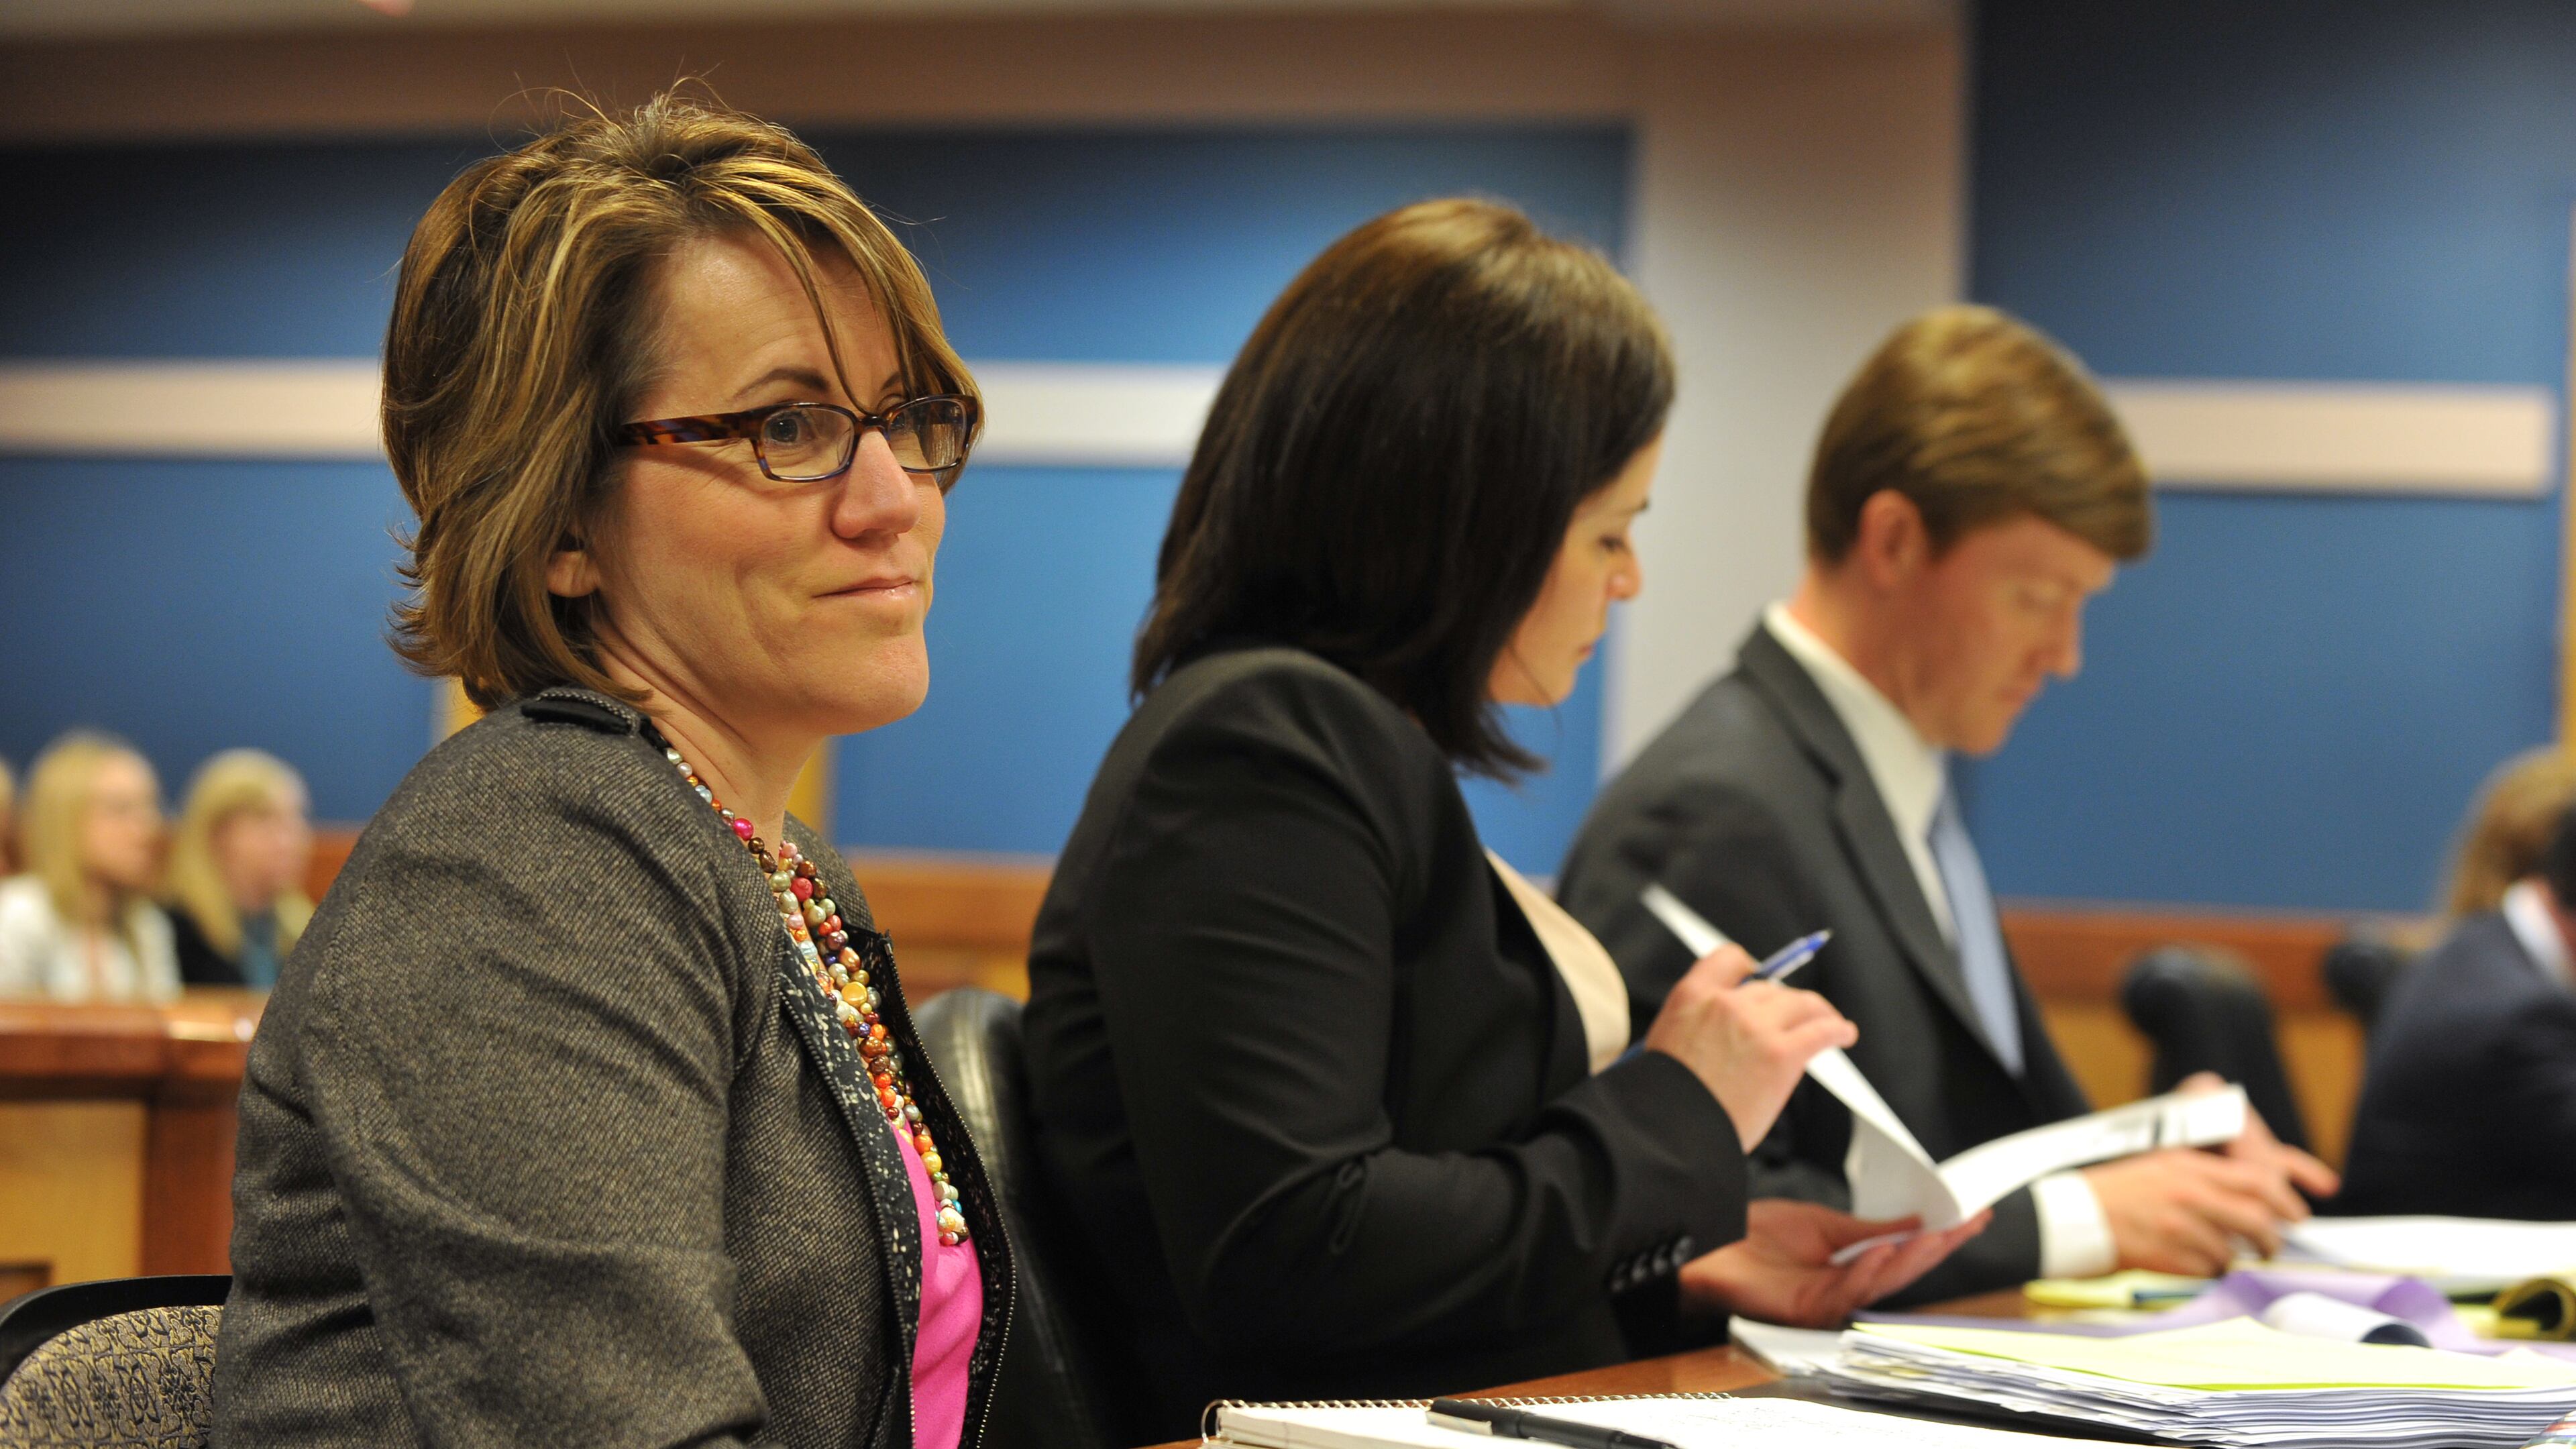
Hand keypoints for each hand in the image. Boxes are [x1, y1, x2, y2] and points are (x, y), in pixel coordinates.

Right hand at [1642, 945, 1854, 1148]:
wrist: (1673, 1129)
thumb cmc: (1667, 1098)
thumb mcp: (1668, 1041)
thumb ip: (1698, 1024)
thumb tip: (1730, 1029)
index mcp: (1691, 996)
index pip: (1728, 959)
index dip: (1749, 967)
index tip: (1759, 977)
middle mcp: (1726, 1003)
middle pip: (1770, 988)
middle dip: (1783, 1003)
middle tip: (1793, 1018)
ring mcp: (1756, 1026)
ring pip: (1801, 1003)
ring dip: (1818, 1012)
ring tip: (1829, 1021)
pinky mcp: (1782, 1054)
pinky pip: (1821, 1031)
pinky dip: (1838, 1029)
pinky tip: (1844, 1034)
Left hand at [1678, 1199, 1991, 1326]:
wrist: (1707, 1244)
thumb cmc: (1754, 1235)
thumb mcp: (1824, 1225)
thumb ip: (1869, 1229)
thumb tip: (1915, 1223)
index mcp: (1851, 1267)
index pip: (1905, 1254)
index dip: (1940, 1239)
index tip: (1971, 1217)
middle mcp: (1844, 1288)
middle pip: (1901, 1272)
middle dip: (1937, 1250)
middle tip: (1966, 1226)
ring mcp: (1826, 1301)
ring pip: (1880, 1285)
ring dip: (1910, 1260)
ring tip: (1935, 1237)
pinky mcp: (1805, 1308)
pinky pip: (1843, 1292)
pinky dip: (1865, 1272)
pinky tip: (1882, 1252)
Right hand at [2086, 1074, 2342, 1276]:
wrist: (2068, 1217)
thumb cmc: (2112, 1193)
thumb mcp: (2158, 1168)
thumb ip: (2201, 1177)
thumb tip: (2245, 1194)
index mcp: (2187, 1167)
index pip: (2257, 1180)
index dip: (2286, 1200)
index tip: (2295, 1214)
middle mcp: (2187, 1194)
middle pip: (2256, 1219)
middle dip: (2272, 1239)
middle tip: (2270, 1247)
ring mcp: (2177, 1227)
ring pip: (2232, 1251)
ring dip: (2233, 1260)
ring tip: (2225, 1260)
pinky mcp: (2166, 1257)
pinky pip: (2205, 1272)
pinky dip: (2206, 1274)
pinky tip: (2194, 1268)